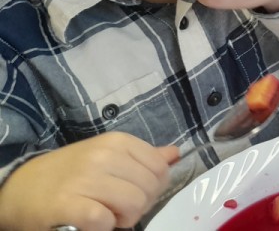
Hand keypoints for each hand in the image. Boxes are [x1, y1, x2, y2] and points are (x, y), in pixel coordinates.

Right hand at [0, 133, 176, 230]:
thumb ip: (142, 156)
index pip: (160, 168)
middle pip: (150, 188)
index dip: (153, 187)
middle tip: (117, 208)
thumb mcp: (106, 155)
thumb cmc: (68, 173)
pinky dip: (104, 227)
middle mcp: (103, 156)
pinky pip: (105, 220)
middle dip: (140, 205)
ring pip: (134, 204)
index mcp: (117, 142)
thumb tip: (174, 154)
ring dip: (123, 218)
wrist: (19, 188)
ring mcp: (86, 179)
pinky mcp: (69, 205)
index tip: (133, 192)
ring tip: (105, 215)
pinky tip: (92, 221)